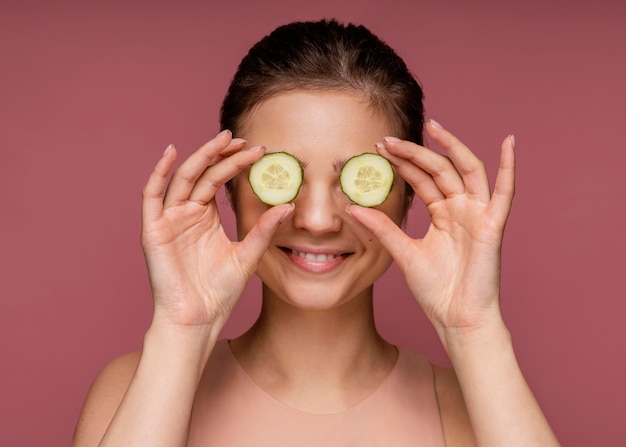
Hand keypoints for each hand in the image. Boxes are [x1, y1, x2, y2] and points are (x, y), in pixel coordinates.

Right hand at [141, 130, 293, 328]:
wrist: (198, 319)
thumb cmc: (219, 292)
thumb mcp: (247, 255)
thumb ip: (263, 229)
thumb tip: (288, 204)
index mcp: (205, 216)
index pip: (219, 179)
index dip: (236, 163)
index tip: (259, 150)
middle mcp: (186, 213)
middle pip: (202, 173)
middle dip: (222, 154)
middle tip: (244, 139)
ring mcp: (169, 220)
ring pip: (182, 179)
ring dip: (201, 157)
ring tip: (223, 140)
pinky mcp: (153, 230)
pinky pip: (152, 196)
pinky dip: (159, 173)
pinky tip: (172, 153)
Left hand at [347, 120, 514, 341]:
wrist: (456, 318)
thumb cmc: (435, 290)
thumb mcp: (402, 252)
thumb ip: (382, 228)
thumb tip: (351, 207)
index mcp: (442, 214)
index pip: (422, 179)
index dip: (402, 163)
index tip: (378, 148)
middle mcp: (461, 209)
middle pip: (439, 169)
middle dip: (414, 153)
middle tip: (388, 140)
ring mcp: (478, 215)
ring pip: (467, 170)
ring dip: (451, 147)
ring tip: (432, 126)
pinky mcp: (492, 226)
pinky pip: (504, 192)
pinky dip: (510, 167)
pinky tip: (508, 143)